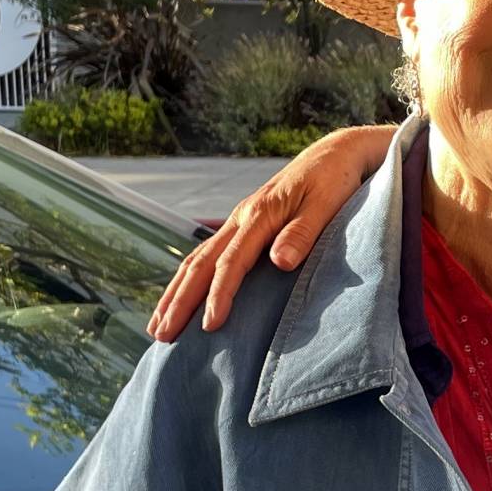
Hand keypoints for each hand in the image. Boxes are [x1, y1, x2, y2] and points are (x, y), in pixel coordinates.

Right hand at [147, 124, 397, 339]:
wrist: (333, 155)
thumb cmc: (334, 181)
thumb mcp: (326, 205)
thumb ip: (302, 234)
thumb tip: (280, 263)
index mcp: (259, 215)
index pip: (231, 262)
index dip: (219, 295)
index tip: (210, 326)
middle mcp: (240, 219)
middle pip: (200, 264)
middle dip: (179, 301)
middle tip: (162, 335)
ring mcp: (238, 222)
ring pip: (197, 260)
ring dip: (175, 293)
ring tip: (157, 325)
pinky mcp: (243, 226)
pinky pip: (206, 255)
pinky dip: (188, 279)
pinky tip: (180, 297)